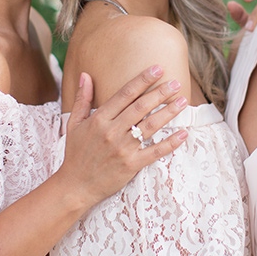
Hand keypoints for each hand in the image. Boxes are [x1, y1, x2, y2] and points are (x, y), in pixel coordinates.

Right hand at [60, 65, 188, 207]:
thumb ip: (82, 99)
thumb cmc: (75, 154)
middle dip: (160, 93)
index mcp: (99, 119)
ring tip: (183, 101)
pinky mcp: (131, 165)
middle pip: (140, 107)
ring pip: (150, 126)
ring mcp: (123, 149)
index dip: (142, 80)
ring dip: (168, 113)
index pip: (125, 94)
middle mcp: (112, 132)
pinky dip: (170, 143)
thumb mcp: (73, 124)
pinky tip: (183, 134)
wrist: (74, 187)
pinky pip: (154, 152)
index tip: (157, 69)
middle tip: (176, 83)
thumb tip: (85, 75)